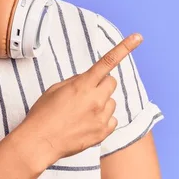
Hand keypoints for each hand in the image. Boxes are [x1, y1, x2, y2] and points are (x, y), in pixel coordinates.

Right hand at [20, 33, 142, 166]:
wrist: (40, 141)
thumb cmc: (44, 113)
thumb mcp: (55, 89)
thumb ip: (76, 81)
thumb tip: (89, 79)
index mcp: (82, 85)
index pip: (107, 62)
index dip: (124, 48)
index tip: (138, 37)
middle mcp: (96, 99)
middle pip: (112, 82)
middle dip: (101, 84)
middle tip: (86, 92)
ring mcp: (101, 117)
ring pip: (111, 101)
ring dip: (101, 103)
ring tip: (81, 112)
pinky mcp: (103, 132)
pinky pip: (112, 119)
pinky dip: (102, 119)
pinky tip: (86, 123)